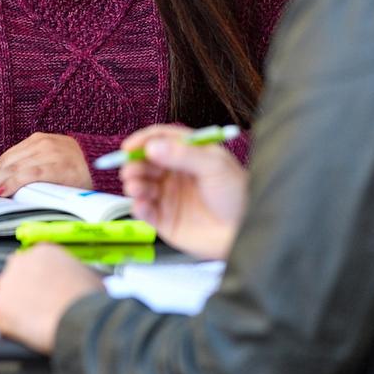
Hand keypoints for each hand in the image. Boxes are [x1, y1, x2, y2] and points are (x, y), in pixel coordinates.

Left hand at [0, 132, 88, 199]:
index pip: (2, 162)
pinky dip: (14, 182)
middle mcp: (38, 145)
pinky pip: (31, 174)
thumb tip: (2, 189)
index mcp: (35, 143)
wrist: (106, 164)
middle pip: (2, 165)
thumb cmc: (77, 170)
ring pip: (12, 169)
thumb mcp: (50, 165)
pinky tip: (1, 191)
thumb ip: (29, 172)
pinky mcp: (59, 165)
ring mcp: (48, 153)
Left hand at [0, 243, 104, 352]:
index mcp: (42, 251)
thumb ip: (69, 274)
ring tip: (34, 322)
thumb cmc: (88, 299)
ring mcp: (6, 286)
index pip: (34, 262)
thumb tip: (69, 283)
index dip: (40, 278)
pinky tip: (29, 334)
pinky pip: (3, 320)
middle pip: (16, 275)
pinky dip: (13, 329)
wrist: (81, 320)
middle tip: (39, 306)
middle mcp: (19, 262)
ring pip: (6, 296)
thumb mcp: (86, 274)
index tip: (46, 290)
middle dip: (24, 290)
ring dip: (16, 307)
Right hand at [118, 124, 248, 259]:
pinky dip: (138, 206)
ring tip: (135, 187)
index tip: (129, 147)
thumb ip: (183, 155)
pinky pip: (145, 211)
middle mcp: (177, 173)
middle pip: (146, 162)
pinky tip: (141, 205)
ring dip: (134, 184)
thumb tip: (152, 147)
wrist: (244, 233)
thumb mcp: (215, 166)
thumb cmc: (238, 196)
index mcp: (190, 154)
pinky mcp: (165, 219)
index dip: (143, 141)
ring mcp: (169, 196)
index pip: (161, 140)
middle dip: (134, 164)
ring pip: (142, 185)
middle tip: (130, 169)